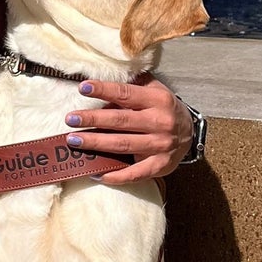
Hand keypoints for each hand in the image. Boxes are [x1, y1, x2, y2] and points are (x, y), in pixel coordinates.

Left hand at [64, 74, 191, 184]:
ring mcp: (161, 146)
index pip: (126, 94)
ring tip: (74, 141)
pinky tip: (96, 173)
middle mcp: (160, 122)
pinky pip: (135, 173)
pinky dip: (115, 175)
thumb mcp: (153, 90)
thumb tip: (100, 86)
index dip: (104, 90)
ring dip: (97, 143)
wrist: (190, 133)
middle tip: (71, 119)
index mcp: (158, 100)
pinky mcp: (160, 165)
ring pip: (123, 145)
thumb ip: (131, 86)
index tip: (83, 88)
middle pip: (121, 121)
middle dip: (93, 119)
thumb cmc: (163, 108)